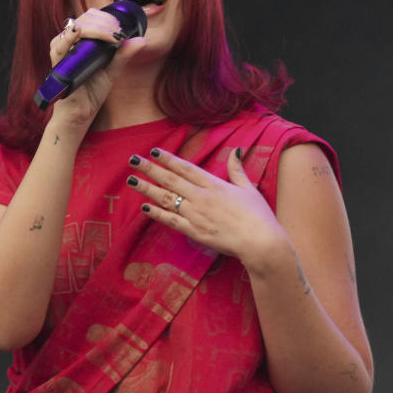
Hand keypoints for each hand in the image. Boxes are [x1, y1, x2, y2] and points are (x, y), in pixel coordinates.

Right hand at [48, 8, 145, 127]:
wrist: (82, 113)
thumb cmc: (92, 90)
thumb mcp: (111, 69)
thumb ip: (123, 54)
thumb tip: (142, 40)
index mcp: (80, 41)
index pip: (90, 18)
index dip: (106, 18)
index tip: (121, 29)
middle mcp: (69, 43)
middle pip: (83, 20)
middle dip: (104, 22)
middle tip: (118, 33)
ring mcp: (62, 53)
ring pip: (74, 29)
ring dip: (94, 28)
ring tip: (111, 35)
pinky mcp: (57, 65)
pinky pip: (59, 48)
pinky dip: (67, 37)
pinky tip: (77, 32)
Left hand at [127, 147, 293, 274]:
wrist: (260, 242)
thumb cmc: (258, 216)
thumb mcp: (248, 188)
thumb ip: (237, 170)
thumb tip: (235, 151)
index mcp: (214, 184)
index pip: (185, 168)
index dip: (168, 159)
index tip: (153, 151)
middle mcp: (201, 197)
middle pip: (170, 180)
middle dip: (150, 169)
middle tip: (133, 159)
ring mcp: (196, 215)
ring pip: (166, 199)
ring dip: (147, 189)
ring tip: (131, 180)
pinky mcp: (194, 232)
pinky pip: (171, 221)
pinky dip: (157, 214)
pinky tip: (144, 207)